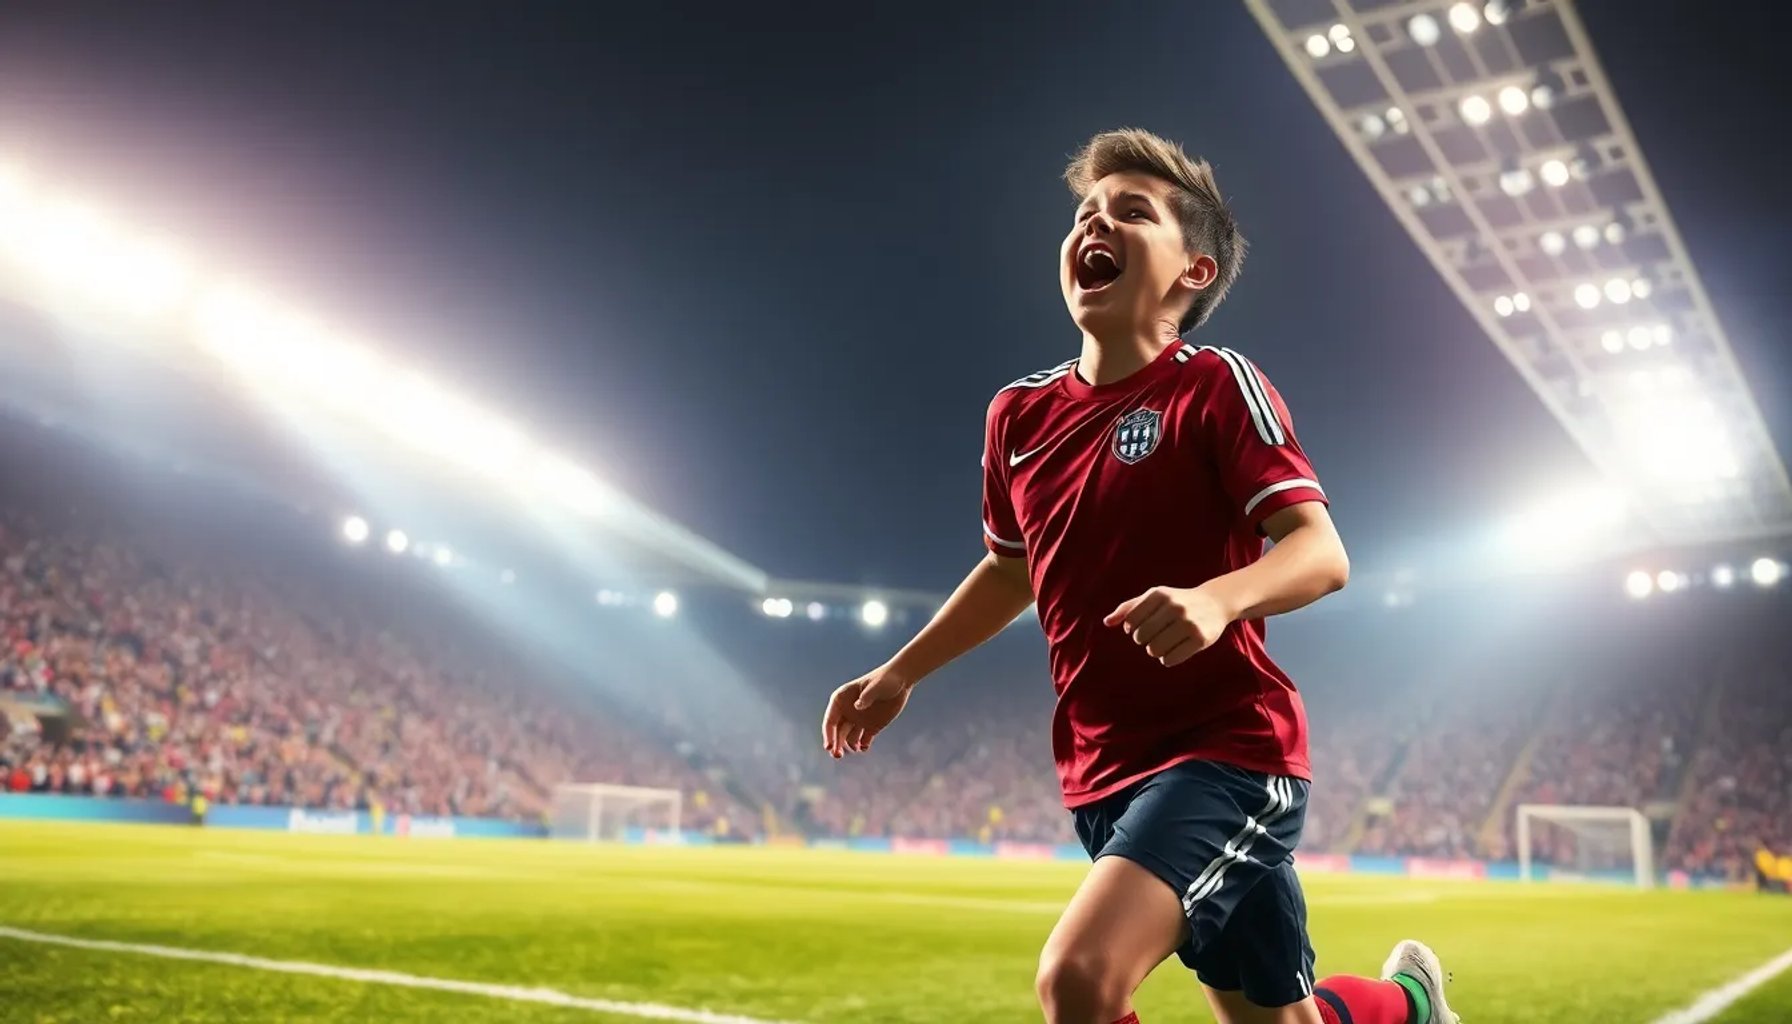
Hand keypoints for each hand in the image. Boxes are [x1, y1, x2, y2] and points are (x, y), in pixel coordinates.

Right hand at [821, 665, 914, 757]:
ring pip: (848, 738)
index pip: (830, 720)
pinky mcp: (871, 727)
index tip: (829, 746)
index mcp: (842, 699)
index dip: (828, 734)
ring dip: (848, 747)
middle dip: (836, 744)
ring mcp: (858, 720)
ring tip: (855, 750)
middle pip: (837, 732)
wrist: (902, 681)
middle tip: (837, 755)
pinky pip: (863, 741)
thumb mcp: (877, 685)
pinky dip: (862, 746)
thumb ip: (867, 696)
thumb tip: (857, 707)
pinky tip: (864, 747)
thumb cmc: (886, 679)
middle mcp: (847, 712)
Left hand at [1104, 585, 1231, 666]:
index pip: (1130, 622)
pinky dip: (1168, 659)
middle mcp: (1174, 607)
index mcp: (1159, 594)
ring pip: (1154, 650)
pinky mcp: (1200, 639)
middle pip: (1140, 638)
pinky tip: (1176, 649)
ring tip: (1165, 642)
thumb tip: (1106, 622)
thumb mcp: (1154, 597)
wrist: (1215, 603)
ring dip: (1156, 651)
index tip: (1143, 626)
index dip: (1132, 628)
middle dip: (1144, 640)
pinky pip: (1170, 660)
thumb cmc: (1177, 601)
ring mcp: (1188, 623)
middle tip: (1156, 635)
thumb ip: (1128, 608)